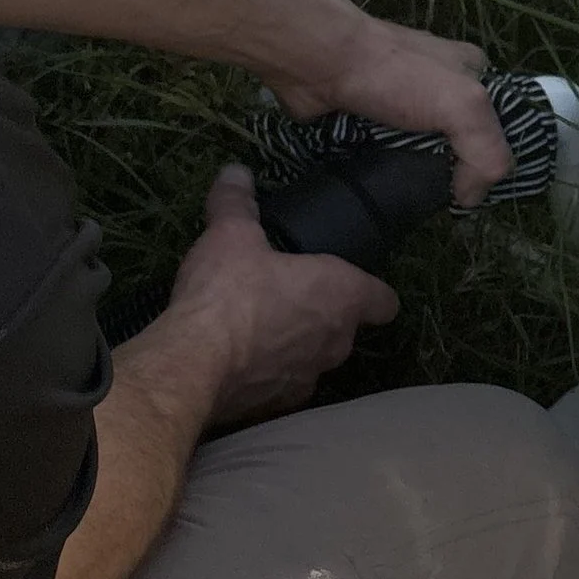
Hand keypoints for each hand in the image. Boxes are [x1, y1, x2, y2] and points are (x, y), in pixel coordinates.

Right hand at [150, 165, 397, 425]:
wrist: (195, 365)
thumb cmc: (229, 292)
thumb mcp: (230, 234)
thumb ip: (238, 202)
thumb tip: (236, 172)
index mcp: (340, 296)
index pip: (383, 299)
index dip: (373, 291)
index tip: (356, 283)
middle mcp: (336, 342)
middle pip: (347, 328)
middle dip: (325, 313)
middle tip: (291, 293)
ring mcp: (308, 379)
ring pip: (315, 358)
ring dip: (297, 344)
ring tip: (261, 326)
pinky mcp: (277, 406)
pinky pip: (282, 384)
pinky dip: (268, 372)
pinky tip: (240, 359)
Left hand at [262, 0, 511, 206]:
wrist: (319, 63)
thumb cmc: (396, 76)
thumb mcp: (464, 105)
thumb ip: (486, 153)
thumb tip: (469, 199)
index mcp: (472, 70)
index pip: (499, 123)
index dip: (493, 156)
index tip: (477, 186)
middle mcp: (439, 83)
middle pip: (460, 141)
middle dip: (453, 169)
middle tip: (442, 196)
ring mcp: (402, 101)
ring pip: (423, 152)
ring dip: (417, 173)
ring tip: (410, 195)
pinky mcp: (370, 119)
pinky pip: (390, 155)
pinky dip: (388, 171)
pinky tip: (384, 185)